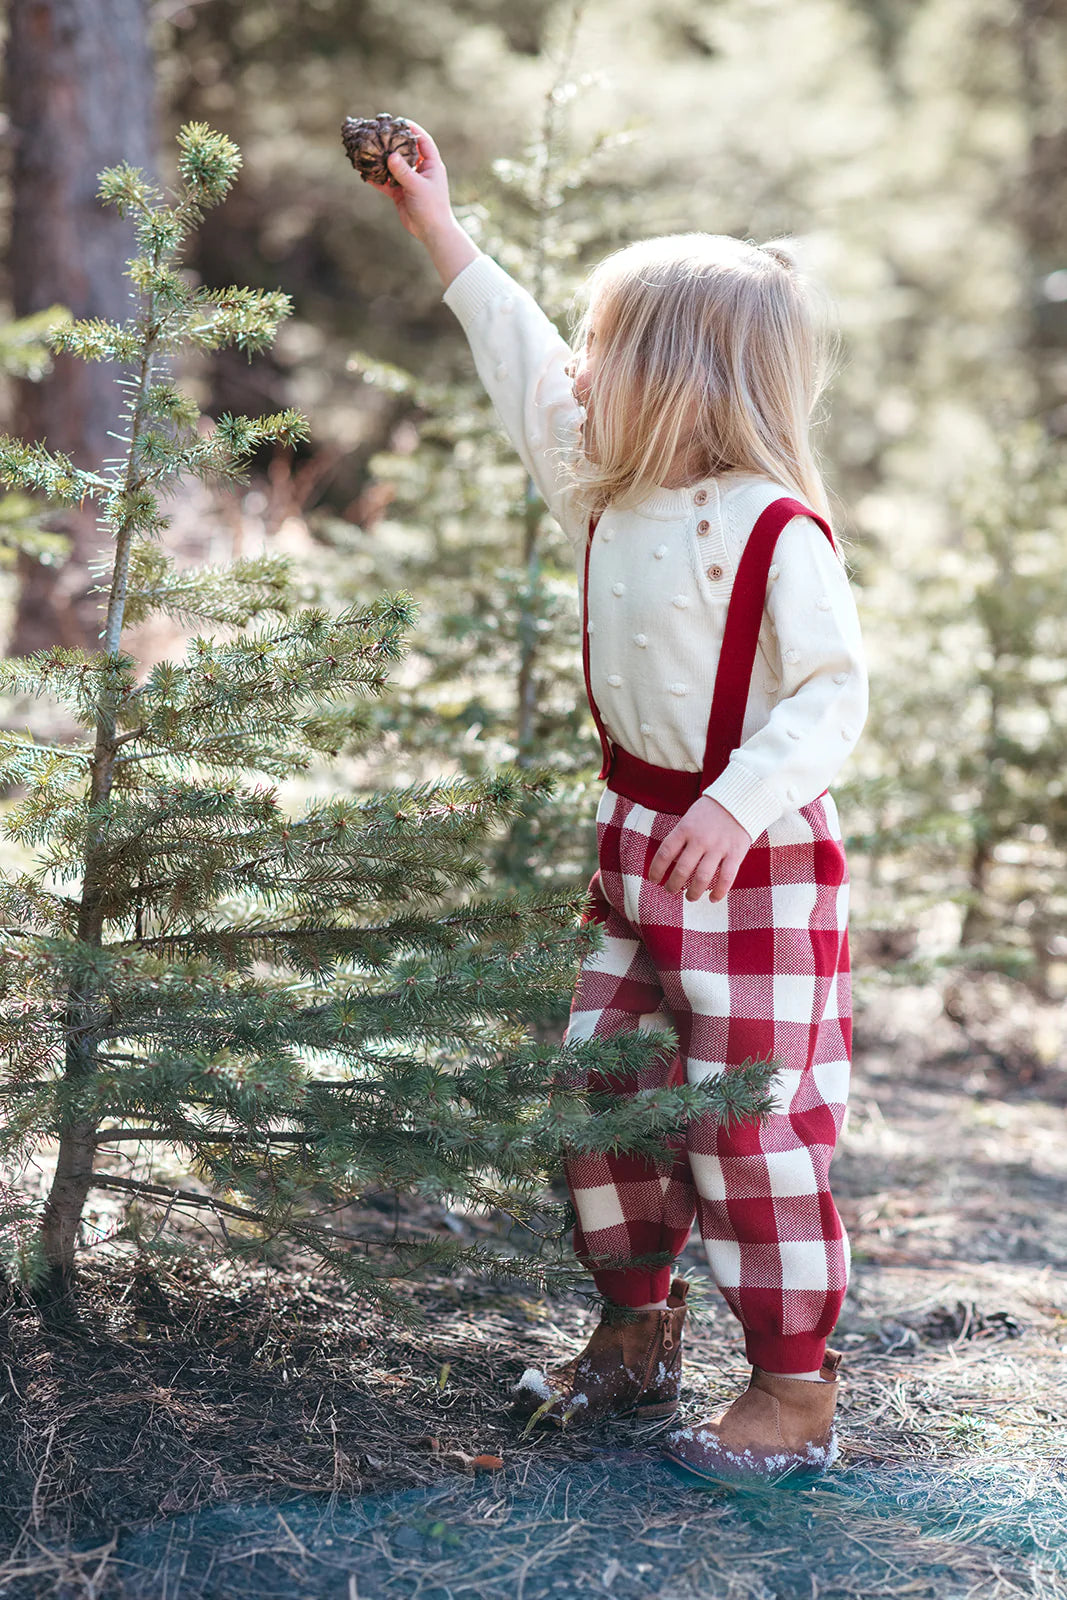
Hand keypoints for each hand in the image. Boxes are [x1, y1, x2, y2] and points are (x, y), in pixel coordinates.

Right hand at [365, 120, 479, 286]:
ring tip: (370, 151)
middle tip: (381, 133)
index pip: (423, 141)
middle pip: (406, 151)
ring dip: (383, 161)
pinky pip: (387, 183)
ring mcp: (410, 182)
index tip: (400, 121)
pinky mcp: (401, 193)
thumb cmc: (431, 207)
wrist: (431, 232)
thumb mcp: (417, 187)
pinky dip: (377, 179)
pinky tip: (365, 174)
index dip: (413, 129)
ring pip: (394, 167)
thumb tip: (390, 155)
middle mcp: (421, 171)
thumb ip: (403, 171)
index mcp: (431, 165)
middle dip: (394, 143)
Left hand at [647, 796, 751, 901]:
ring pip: (702, 877)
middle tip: (670, 890)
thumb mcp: (690, 818)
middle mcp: (700, 839)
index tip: (654, 879)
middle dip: (673, 885)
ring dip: (694, 892)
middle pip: (682, 869)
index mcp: (685, 829)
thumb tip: (671, 864)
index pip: (665, 852)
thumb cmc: (710, 812)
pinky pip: (726, 877)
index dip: (656, 869)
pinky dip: (719, 891)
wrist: (739, 800)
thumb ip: (681, 839)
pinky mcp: (735, 853)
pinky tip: (712, 899)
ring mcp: (718, 847)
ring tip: (690, 897)